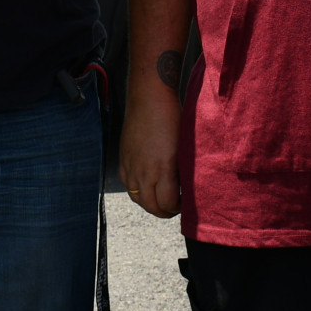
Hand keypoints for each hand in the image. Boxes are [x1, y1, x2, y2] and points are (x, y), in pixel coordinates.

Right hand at [119, 78, 181, 217]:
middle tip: (174, 208)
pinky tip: (147, 185)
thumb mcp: (184, 146)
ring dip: (150, 203)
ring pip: (137, 198)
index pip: (166, 204)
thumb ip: (183, 170)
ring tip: (161, 199)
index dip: (177, 208)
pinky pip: (128, 185)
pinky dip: (138, 191)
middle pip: (150, 206)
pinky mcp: (123, 159)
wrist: (149, 98)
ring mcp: (131, 166)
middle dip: (164, 211)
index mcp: (162, 169)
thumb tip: (187, 186)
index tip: (185, 204)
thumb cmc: (172, 118)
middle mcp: (144, 171)